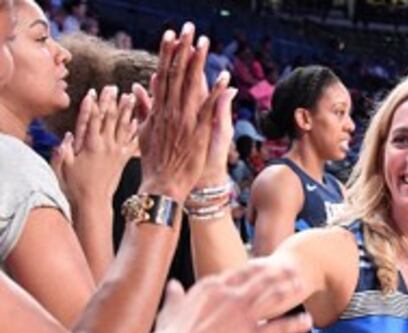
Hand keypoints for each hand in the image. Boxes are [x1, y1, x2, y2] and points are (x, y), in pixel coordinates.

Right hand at [51, 86, 136, 204]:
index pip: (92, 119)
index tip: (94, 91)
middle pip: (110, 118)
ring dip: (127, 110)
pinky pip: (132, 141)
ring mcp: (117, 152)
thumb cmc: (75, 186)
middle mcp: (106, 146)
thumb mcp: (63, 167)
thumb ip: (64, 151)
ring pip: (123, 126)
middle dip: (112, 101)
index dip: (93, 104)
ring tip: (131, 96)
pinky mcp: (123, 159)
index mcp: (91, 145)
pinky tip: (139, 121)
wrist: (94, 203)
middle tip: (115, 87)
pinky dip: (135, 129)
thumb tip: (68, 136)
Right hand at [135, 23, 228, 201]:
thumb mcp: (144, 132)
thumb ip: (144, 108)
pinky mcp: (199, 131)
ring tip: (204, 42)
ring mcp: (184, 120)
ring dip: (198, 62)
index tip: (170, 35)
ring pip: (192, 85)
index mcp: (159, 110)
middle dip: (182, 49)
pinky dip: (217, 92)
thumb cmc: (155, 162)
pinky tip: (225, 77)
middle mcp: (170, 111)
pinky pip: (209, 108)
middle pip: (177, 74)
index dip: (167, 54)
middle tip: (188, 28)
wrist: (163, 185)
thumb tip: (139, 88)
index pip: (163, 75)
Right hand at [154, 260, 310, 332]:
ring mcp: (243, 314)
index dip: (254, 269)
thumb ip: (174, 296)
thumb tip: (173, 285)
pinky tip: (306, 321)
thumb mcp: (170, 311)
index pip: (239, 273)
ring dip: (291, 290)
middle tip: (292, 269)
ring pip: (274, 296)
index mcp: (212, 287)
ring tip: (303, 286)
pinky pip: (279, 327)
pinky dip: (295, 324)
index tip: (263, 265)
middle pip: (261, 278)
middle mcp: (231, 295)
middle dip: (278, 273)